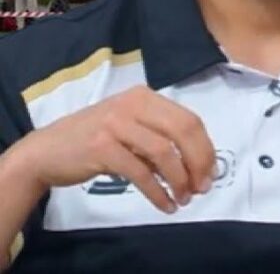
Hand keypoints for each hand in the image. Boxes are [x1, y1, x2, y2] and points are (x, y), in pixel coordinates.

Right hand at [8, 86, 214, 213]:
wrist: (45, 151)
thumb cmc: (94, 140)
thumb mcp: (131, 128)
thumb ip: (162, 138)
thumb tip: (199, 166)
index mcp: (145, 96)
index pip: (190, 120)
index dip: (206, 148)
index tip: (211, 172)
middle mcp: (133, 104)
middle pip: (183, 131)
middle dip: (199, 162)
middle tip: (203, 188)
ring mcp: (116, 123)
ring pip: (164, 153)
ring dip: (180, 180)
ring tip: (184, 199)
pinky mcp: (101, 147)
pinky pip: (140, 173)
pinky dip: (158, 192)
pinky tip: (165, 204)